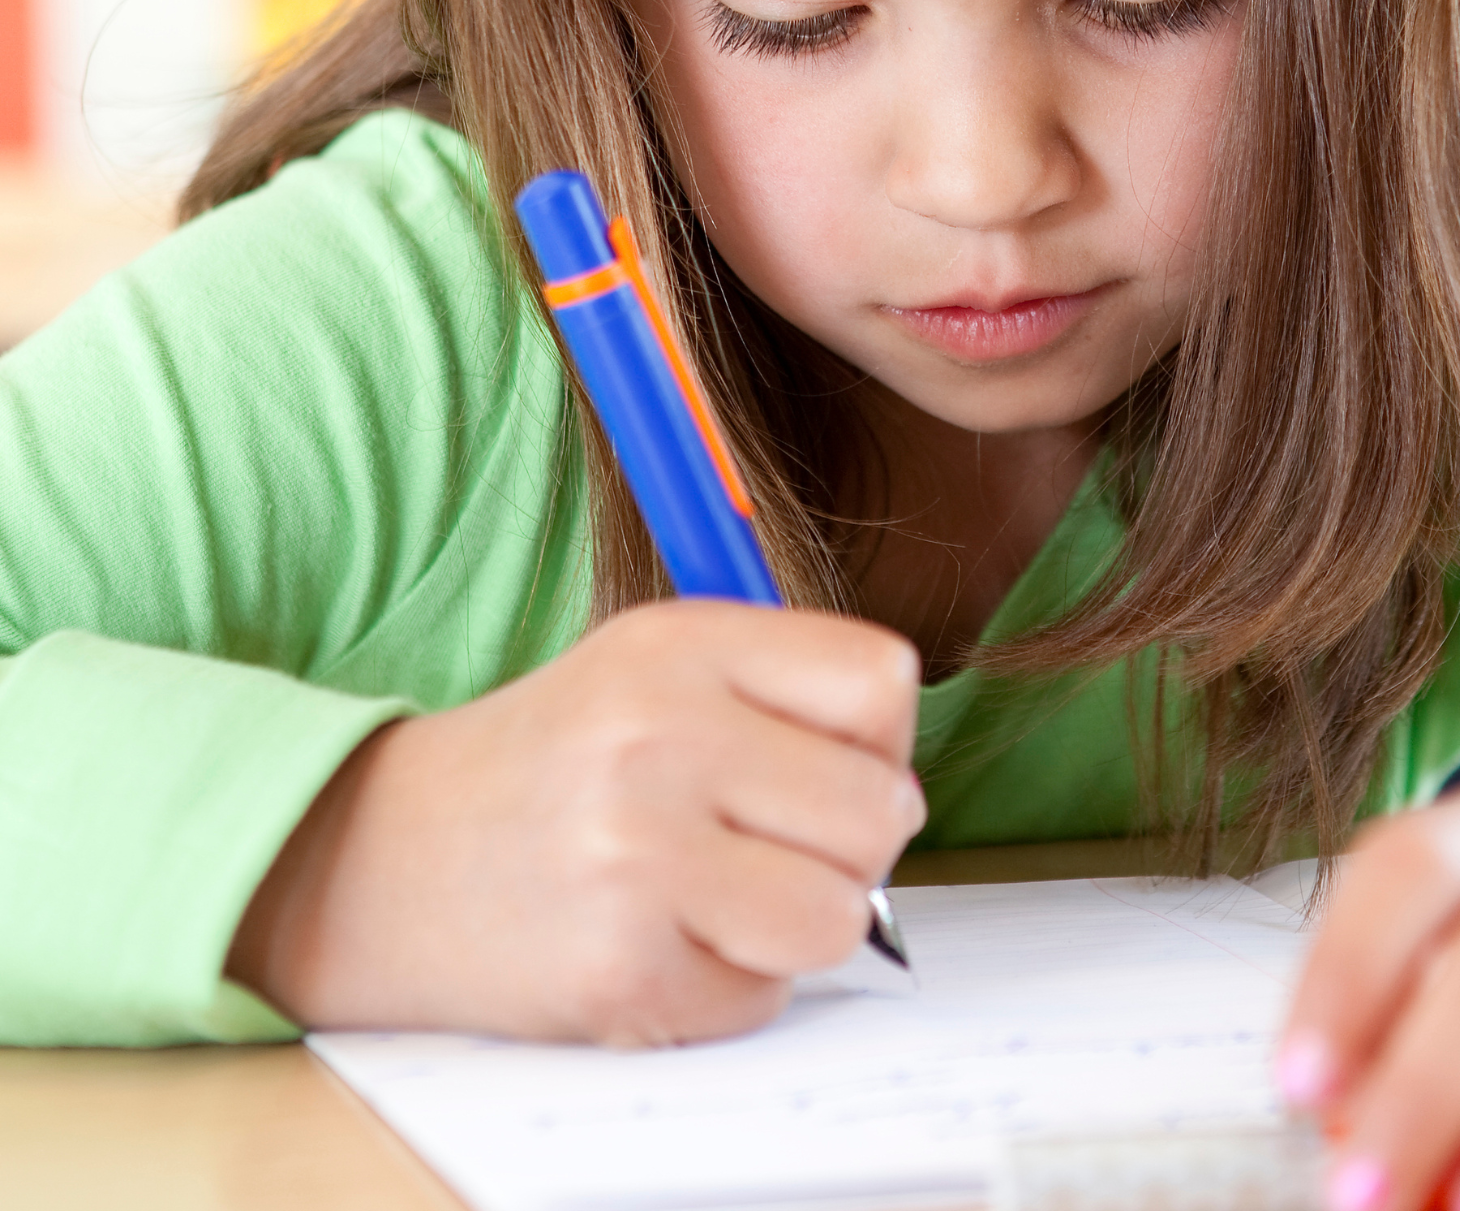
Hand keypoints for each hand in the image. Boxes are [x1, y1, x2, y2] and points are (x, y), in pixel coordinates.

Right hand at [228, 600, 925, 1042]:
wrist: (375, 857)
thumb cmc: (553, 761)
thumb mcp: (656, 666)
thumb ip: (786, 694)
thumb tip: (900, 787)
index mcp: (682, 644)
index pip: (883, 683)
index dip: (878, 740)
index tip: (829, 764)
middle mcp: (659, 736)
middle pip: (880, 810)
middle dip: (850, 844)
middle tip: (775, 845)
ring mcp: (635, 856)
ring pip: (836, 916)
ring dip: (797, 925)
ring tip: (723, 898)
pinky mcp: (617, 971)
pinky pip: (762, 999)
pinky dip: (729, 989)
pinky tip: (662, 944)